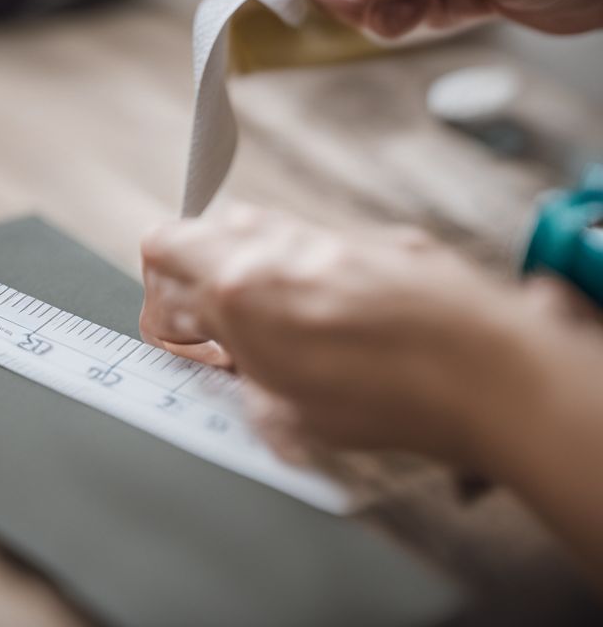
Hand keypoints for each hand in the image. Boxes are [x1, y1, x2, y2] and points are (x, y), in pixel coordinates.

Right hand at [138, 204, 549, 469]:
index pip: (158, 274)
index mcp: (235, 292)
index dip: (163, 320)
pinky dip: (295, 266)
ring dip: (235, 263)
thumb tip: (242, 375)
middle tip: (212, 327)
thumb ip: (246, 382)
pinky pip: (304, 238)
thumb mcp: (287, 416)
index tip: (189, 349)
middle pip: (183, 234)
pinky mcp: (364, 237)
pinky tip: (326, 312)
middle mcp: (268, 250)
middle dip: (182, 279)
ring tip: (266, 316)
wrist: (481, 368)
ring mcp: (316, 236)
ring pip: (243, 224)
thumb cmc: (389, 397)